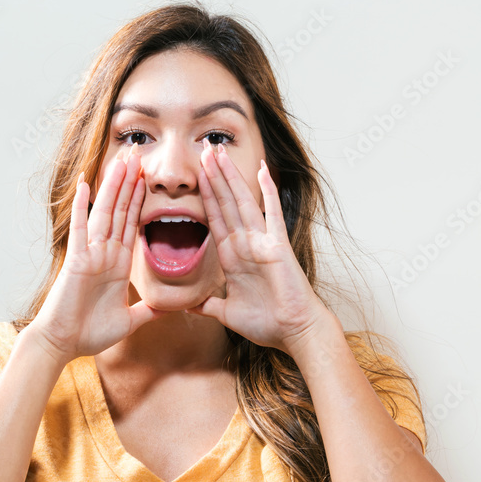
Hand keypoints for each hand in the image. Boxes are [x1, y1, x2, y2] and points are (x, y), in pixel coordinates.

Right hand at [30, 145, 167, 363]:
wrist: (64, 345)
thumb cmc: (89, 334)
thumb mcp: (129, 320)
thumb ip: (148, 311)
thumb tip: (169, 309)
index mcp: (117, 265)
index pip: (131, 224)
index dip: (139, 200)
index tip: (147, 178)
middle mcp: (104, 254)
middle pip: (120, 211)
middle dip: (129, 183)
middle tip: (138, 155)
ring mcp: (90, 254)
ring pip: (105, 212)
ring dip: (113, 186)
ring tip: (122, 160)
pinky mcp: (77, 260)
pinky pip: (81, 228)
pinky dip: (82, 206)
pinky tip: (86, 184)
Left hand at [184, 144, 330, 354]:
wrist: (294, 333)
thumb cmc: (266, 323)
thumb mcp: (225, 312)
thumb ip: (206, 305)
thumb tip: (186, 306)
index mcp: (231, 256)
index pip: (213, 217)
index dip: (204, 195)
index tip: (194, 173)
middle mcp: (245, 243)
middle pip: (224, 202)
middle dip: (213, 176)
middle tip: (203, 148)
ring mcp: (261, 242)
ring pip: (241, 202)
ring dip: (229, 176)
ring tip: (218, 151)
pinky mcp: (277, 246)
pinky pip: (272, 214)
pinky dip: (267, 192)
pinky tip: (262, 170)